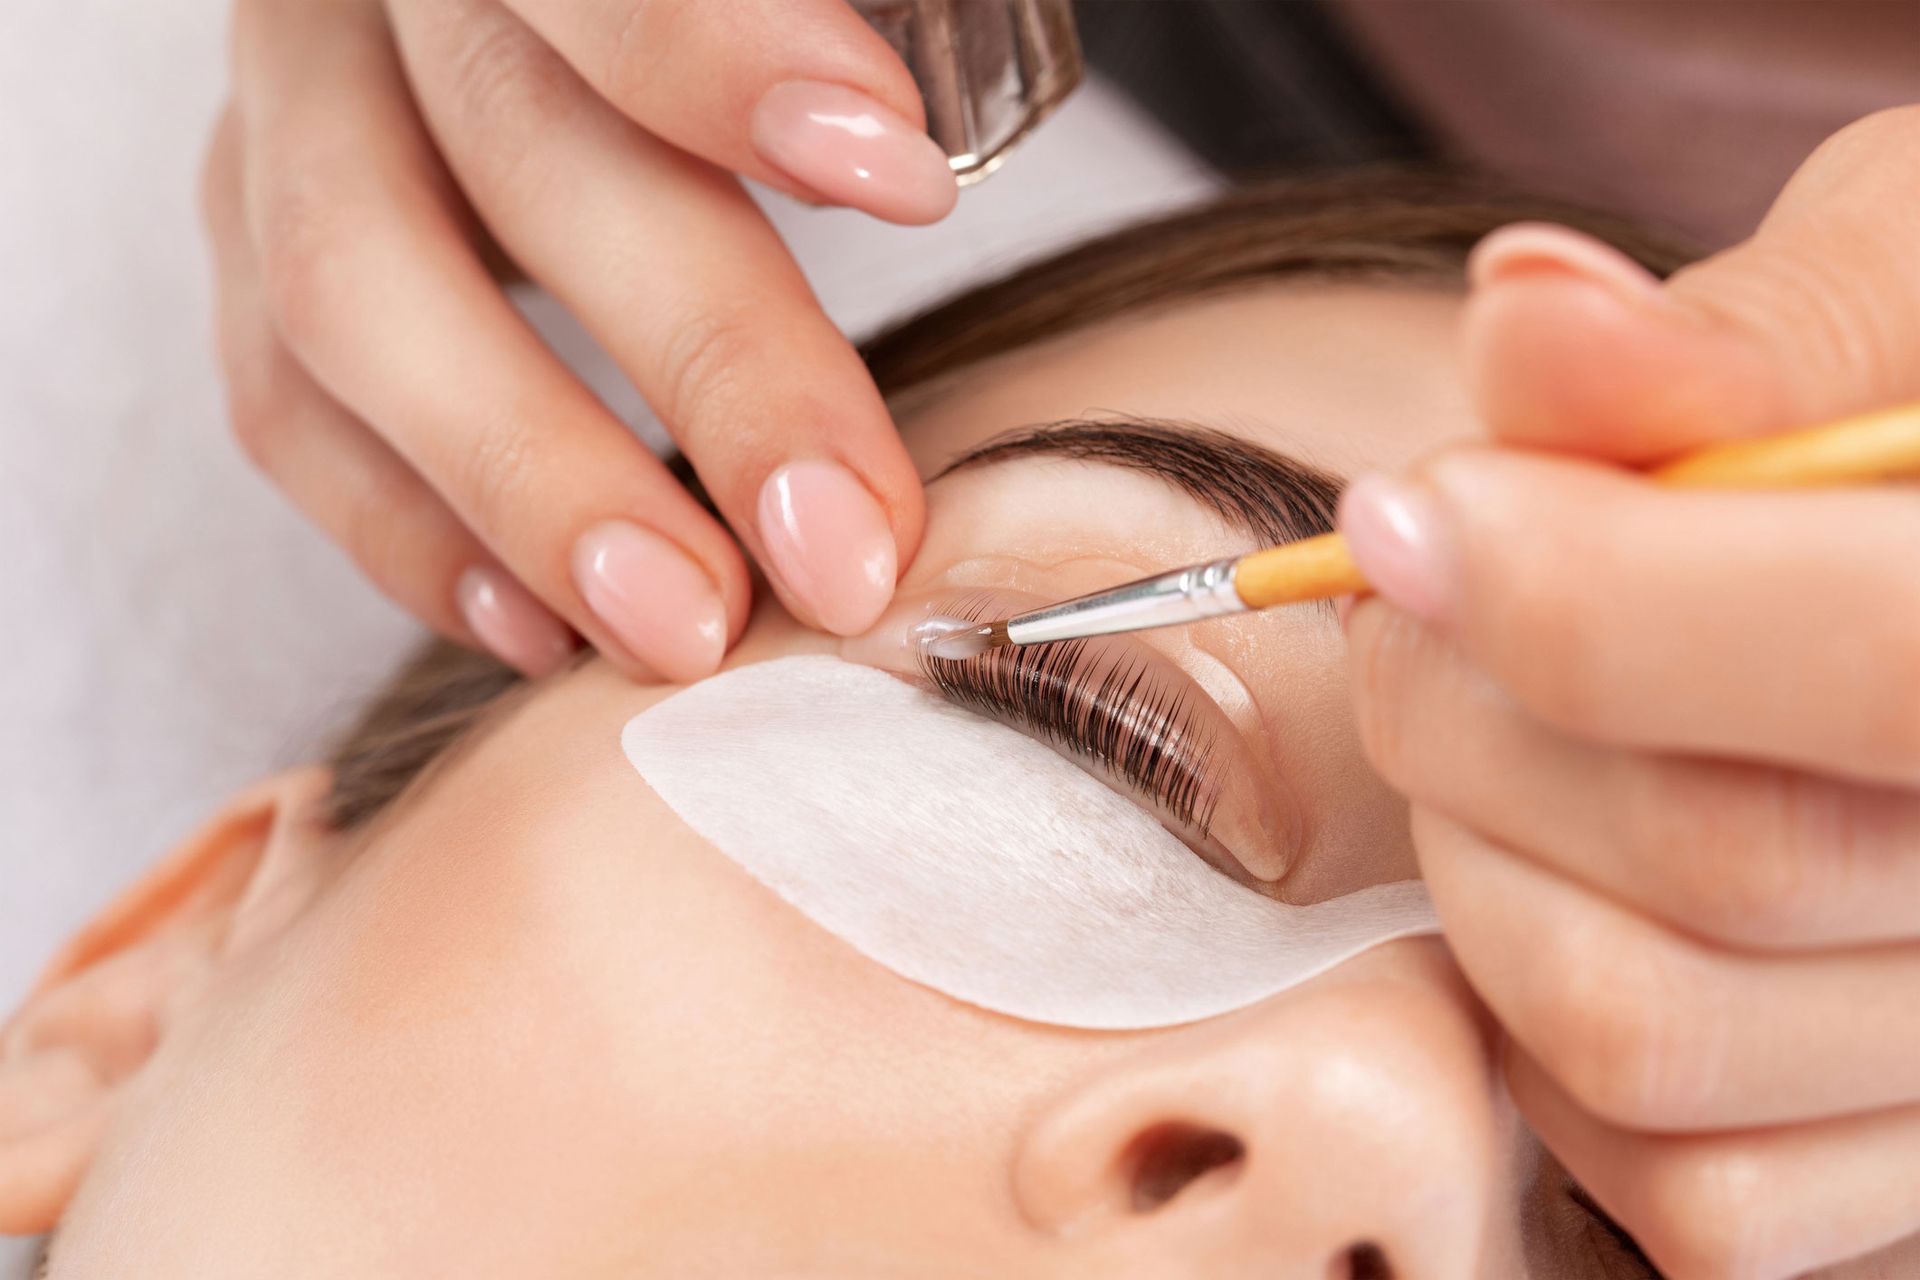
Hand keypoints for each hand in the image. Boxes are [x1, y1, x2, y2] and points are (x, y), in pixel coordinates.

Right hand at [202, 0, 954, 679]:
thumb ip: (799, 52)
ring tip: (683, 628)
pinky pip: (282, 405)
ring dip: (534, 484)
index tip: (902, 181)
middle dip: (704, 358)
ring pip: (350, 292)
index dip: (724, 57)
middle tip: (840, 545)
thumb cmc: (713, 33)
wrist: (521, 38)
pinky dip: (410, 532)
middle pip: (515, 144)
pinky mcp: (244, 241)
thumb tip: (923, 169)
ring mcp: (286, 111)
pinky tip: (542, 628)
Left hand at [1340, 106, 1919, 1277]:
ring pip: (1640, 1027)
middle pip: (1718, 858)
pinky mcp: (1901, 1158)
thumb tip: (1528, 321)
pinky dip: (1534, 1021)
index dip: (1597, 595)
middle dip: (1468, 699)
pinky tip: (1559, 867)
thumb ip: (1744, 331)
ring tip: (1489, 717)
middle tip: (1415, 581)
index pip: (1887, 660)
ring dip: (1476, 852)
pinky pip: (1660, 1171)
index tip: (1409, 513)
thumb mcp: (1908, 269)